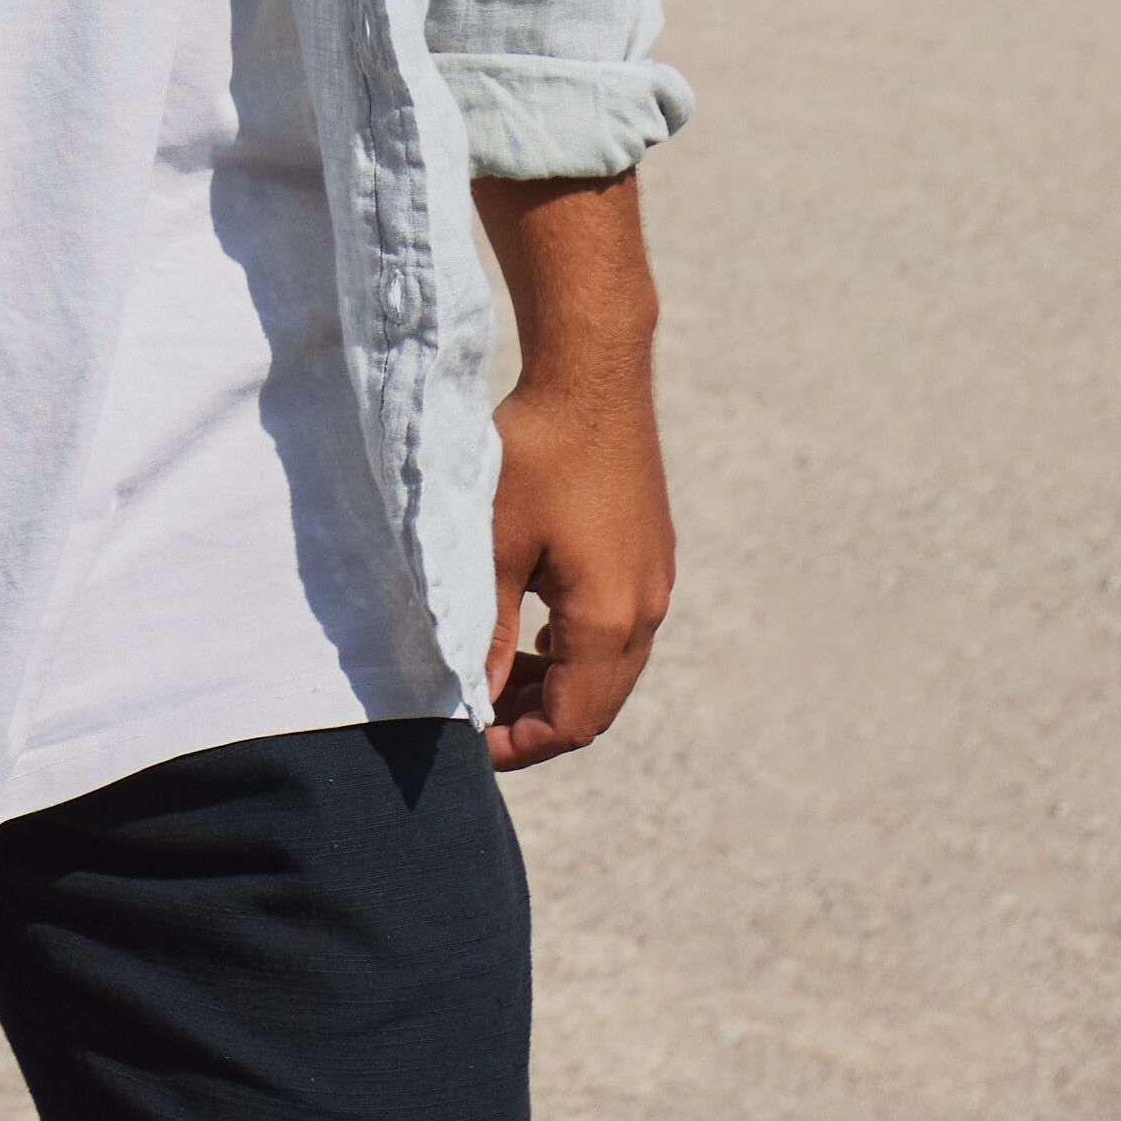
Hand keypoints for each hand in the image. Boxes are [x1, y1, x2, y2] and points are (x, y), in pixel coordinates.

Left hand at [476, 171, 672, 772]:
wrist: (591, 374)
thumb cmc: (535, 454)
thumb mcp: (492, 547)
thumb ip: (482, 629)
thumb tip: (470, 700)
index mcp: (610, 617)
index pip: (572, 721)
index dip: (518, 745)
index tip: (466, 747)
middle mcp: (645, 609)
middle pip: (595, 705)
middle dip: (534, 722)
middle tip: (472, 720)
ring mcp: (653, 583)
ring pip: (607, 670)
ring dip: (553, 686)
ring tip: (490, 679)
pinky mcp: (647, 557)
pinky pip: (615, 631)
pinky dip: (571, 651)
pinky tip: (525, 634)